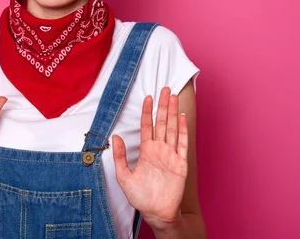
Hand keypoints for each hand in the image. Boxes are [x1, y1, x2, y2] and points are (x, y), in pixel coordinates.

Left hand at [112, 87, 187, 229]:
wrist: (156, 212)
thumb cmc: (140, 196)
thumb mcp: (123, 176)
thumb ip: (120, 156)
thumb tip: (115, 137)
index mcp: (146, 150)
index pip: (147, 125)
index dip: (147, 111)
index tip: (147, 96)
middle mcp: (159, 149)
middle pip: (162, 122)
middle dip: (163, 105)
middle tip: (164, 88)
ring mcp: (171, 155)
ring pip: (173, 128)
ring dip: (173, 112)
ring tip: (173, 96)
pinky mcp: (181, 163)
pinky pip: (182, 143)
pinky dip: (183, 130)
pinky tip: (182, 117)